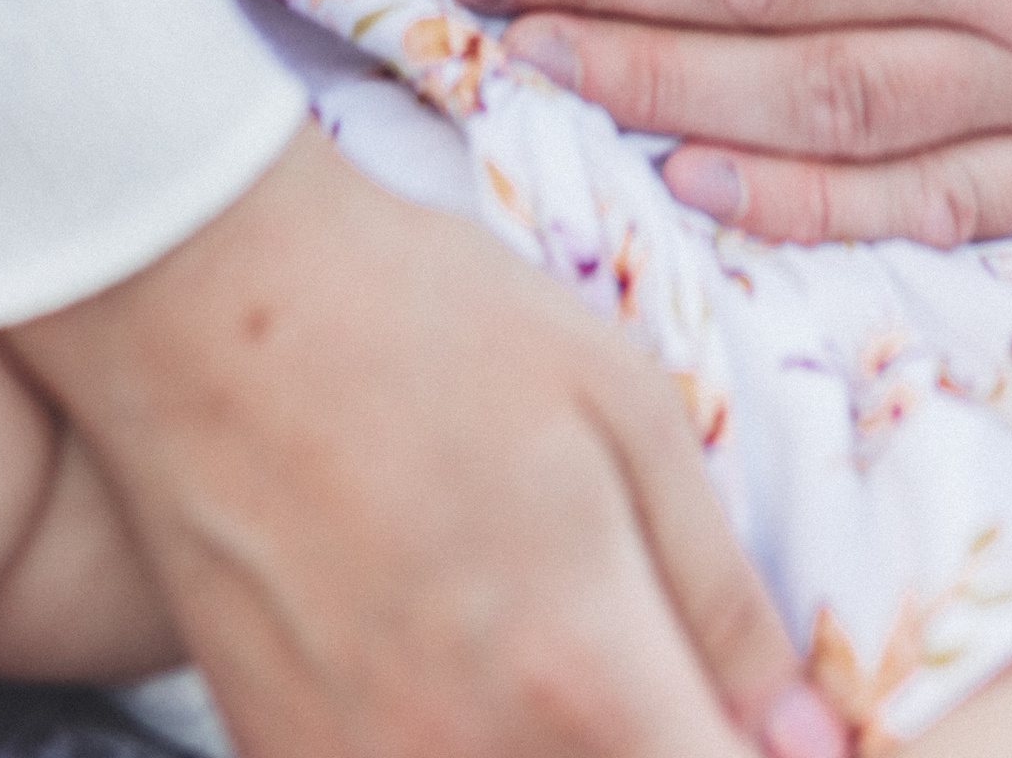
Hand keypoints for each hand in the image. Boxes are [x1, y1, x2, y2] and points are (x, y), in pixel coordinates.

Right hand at [10, 123, 843, 757]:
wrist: (204, 299)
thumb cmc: (422, 320)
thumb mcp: (622, 405)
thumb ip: (719, 593)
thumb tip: (807, 734)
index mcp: (576, 671)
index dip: (770, 756)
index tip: (771, 722)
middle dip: (660, 741)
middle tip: (657, 671)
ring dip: (563, 749)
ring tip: (553, 658)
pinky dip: (463, 749)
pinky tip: (463, 673)